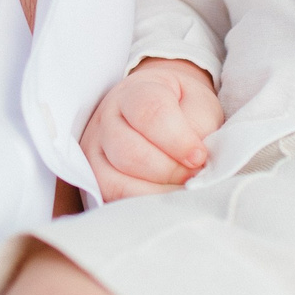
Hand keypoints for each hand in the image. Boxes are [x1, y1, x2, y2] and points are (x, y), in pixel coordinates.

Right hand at [81, 59, 224, 201]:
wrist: (160, 109)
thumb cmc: (182, 108)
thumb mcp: (198, 104)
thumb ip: (199, 128)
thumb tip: (196, 164)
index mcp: (135, 91)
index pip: (150, 113)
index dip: (179, 140)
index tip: (200, 156)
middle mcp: (107, 118)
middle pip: (131, 152)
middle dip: (169, 170)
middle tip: (193, 175)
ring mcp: (95, 149)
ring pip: (117, 180)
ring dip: (156, 191)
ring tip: (181, 188)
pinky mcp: (94, 177)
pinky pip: (112, 198)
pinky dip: (142, 203)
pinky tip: (163, 197)